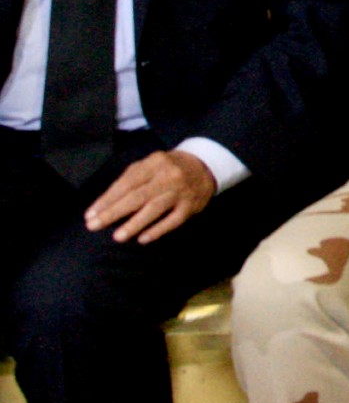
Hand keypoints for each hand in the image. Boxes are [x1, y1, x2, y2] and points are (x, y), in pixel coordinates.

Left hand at [84, 150, 215, 243]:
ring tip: (117, 237)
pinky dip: (158, 230)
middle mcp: (168, 176)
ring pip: (155, 209)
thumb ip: (130, 180)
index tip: (90, 214)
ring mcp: (181, 192)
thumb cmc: (168, 168)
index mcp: (155, 163)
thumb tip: (105, 204)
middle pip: (137, 196)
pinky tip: (143, 239)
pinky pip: (173, 220)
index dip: (107, 199)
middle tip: (94, 226)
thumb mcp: (150, 165)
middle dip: (114, 212)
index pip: (127, 183)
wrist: (205, 166)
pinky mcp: (191, 206)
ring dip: (135, 224)